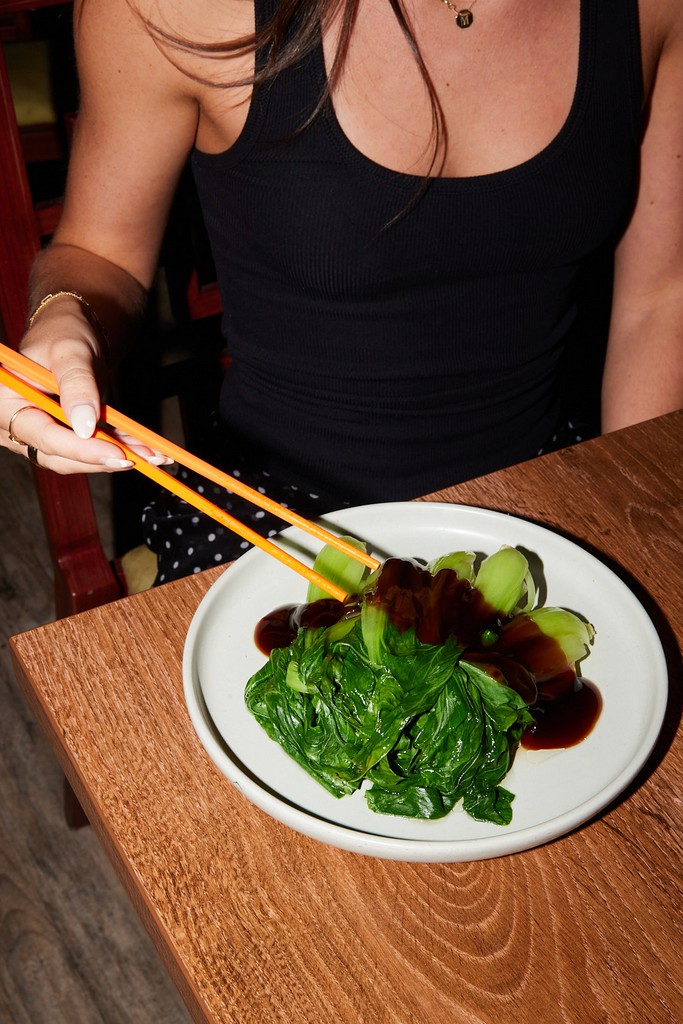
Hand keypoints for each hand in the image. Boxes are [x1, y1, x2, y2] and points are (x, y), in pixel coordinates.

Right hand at [1, 296, 169, 473]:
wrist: (72, 331)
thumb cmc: (64, 332)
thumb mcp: (70, 352)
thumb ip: (77, 386)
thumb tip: (86, 427)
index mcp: (5, 399)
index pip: (42, 435)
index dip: (80, 449)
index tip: (116, 454)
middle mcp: (15, 421)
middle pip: (57, 454)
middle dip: (101, 459)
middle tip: (140, 459)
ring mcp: (38, 431)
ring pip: (75, 458)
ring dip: (114, 458)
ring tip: (153, 456)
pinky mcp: (61, 435)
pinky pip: (86, 450)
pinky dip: (116, 450)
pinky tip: (146, 451)